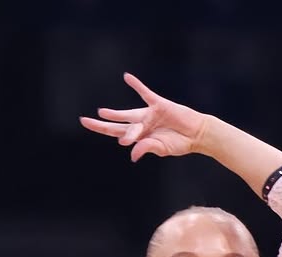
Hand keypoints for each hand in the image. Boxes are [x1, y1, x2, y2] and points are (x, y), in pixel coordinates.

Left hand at [80, 72, 206, 162]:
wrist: (196, 133)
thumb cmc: (180, 142)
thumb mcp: (162, 148)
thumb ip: (147, 148)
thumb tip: (131, 153)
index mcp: (142, 137)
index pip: (120, 135)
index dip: (111, 134)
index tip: (117, 140)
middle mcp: (142, 125)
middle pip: (117, 124)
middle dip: (101, 125)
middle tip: (84, 121)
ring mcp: (149, 114)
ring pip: (128, 114)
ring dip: (114, 114)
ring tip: (101, 112)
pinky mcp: (158, 104)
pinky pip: (145, 93)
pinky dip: (136, 86)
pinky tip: (127, 78)